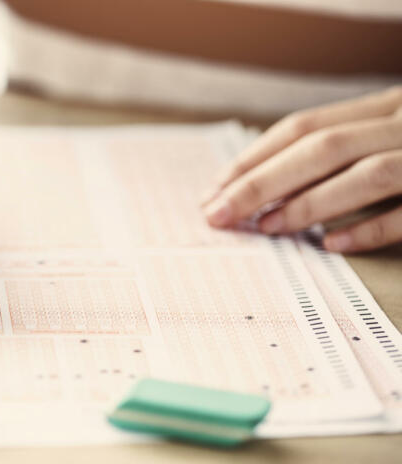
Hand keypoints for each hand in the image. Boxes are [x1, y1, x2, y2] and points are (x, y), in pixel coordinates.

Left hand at [203, 86, 401, 252]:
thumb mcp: (384, 133)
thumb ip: (336, 150)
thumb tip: (262, 188)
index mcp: (382, 109)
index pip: (302, 128)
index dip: (254, 158)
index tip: (215, 189)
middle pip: (321, 148)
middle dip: (262, 182)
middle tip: (218, 213)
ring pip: (365, 175)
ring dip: (308, 203)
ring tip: (264, 227)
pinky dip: (369, 229)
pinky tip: (331, 244)